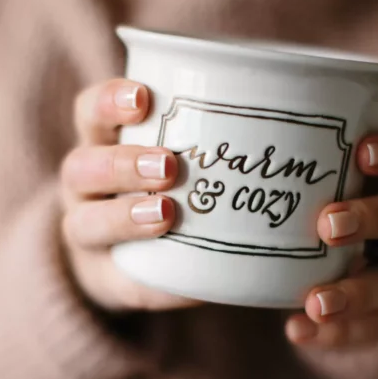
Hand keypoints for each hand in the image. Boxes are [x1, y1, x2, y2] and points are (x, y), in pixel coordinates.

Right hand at [59, 79, 201, 312]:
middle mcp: (85, 187)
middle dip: (122, 164)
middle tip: (168, 166)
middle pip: (81, 167)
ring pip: (84, 222)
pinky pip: (114, 279)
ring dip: (125, 216)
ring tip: (166, 214)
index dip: (108, 102)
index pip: (90, 112)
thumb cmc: (172, 186)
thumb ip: (216, 142)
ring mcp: (87, 233)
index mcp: (102, 144)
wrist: (138, 257)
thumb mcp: (184, 154)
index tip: (143, 97)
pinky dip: (148, 280)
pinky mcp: (105, 279)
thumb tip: (295, 136)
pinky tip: (179, 277)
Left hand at [285, 132, 377, 346]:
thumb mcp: (309, 173)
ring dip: (361, 292)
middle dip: (372, 218)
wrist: (354, 252)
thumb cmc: (316, 198)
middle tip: (328, 226)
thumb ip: (280, 161)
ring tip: (316, 304)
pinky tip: (299, 332)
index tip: (362, 153)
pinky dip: (345, 331)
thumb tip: (196, 148)